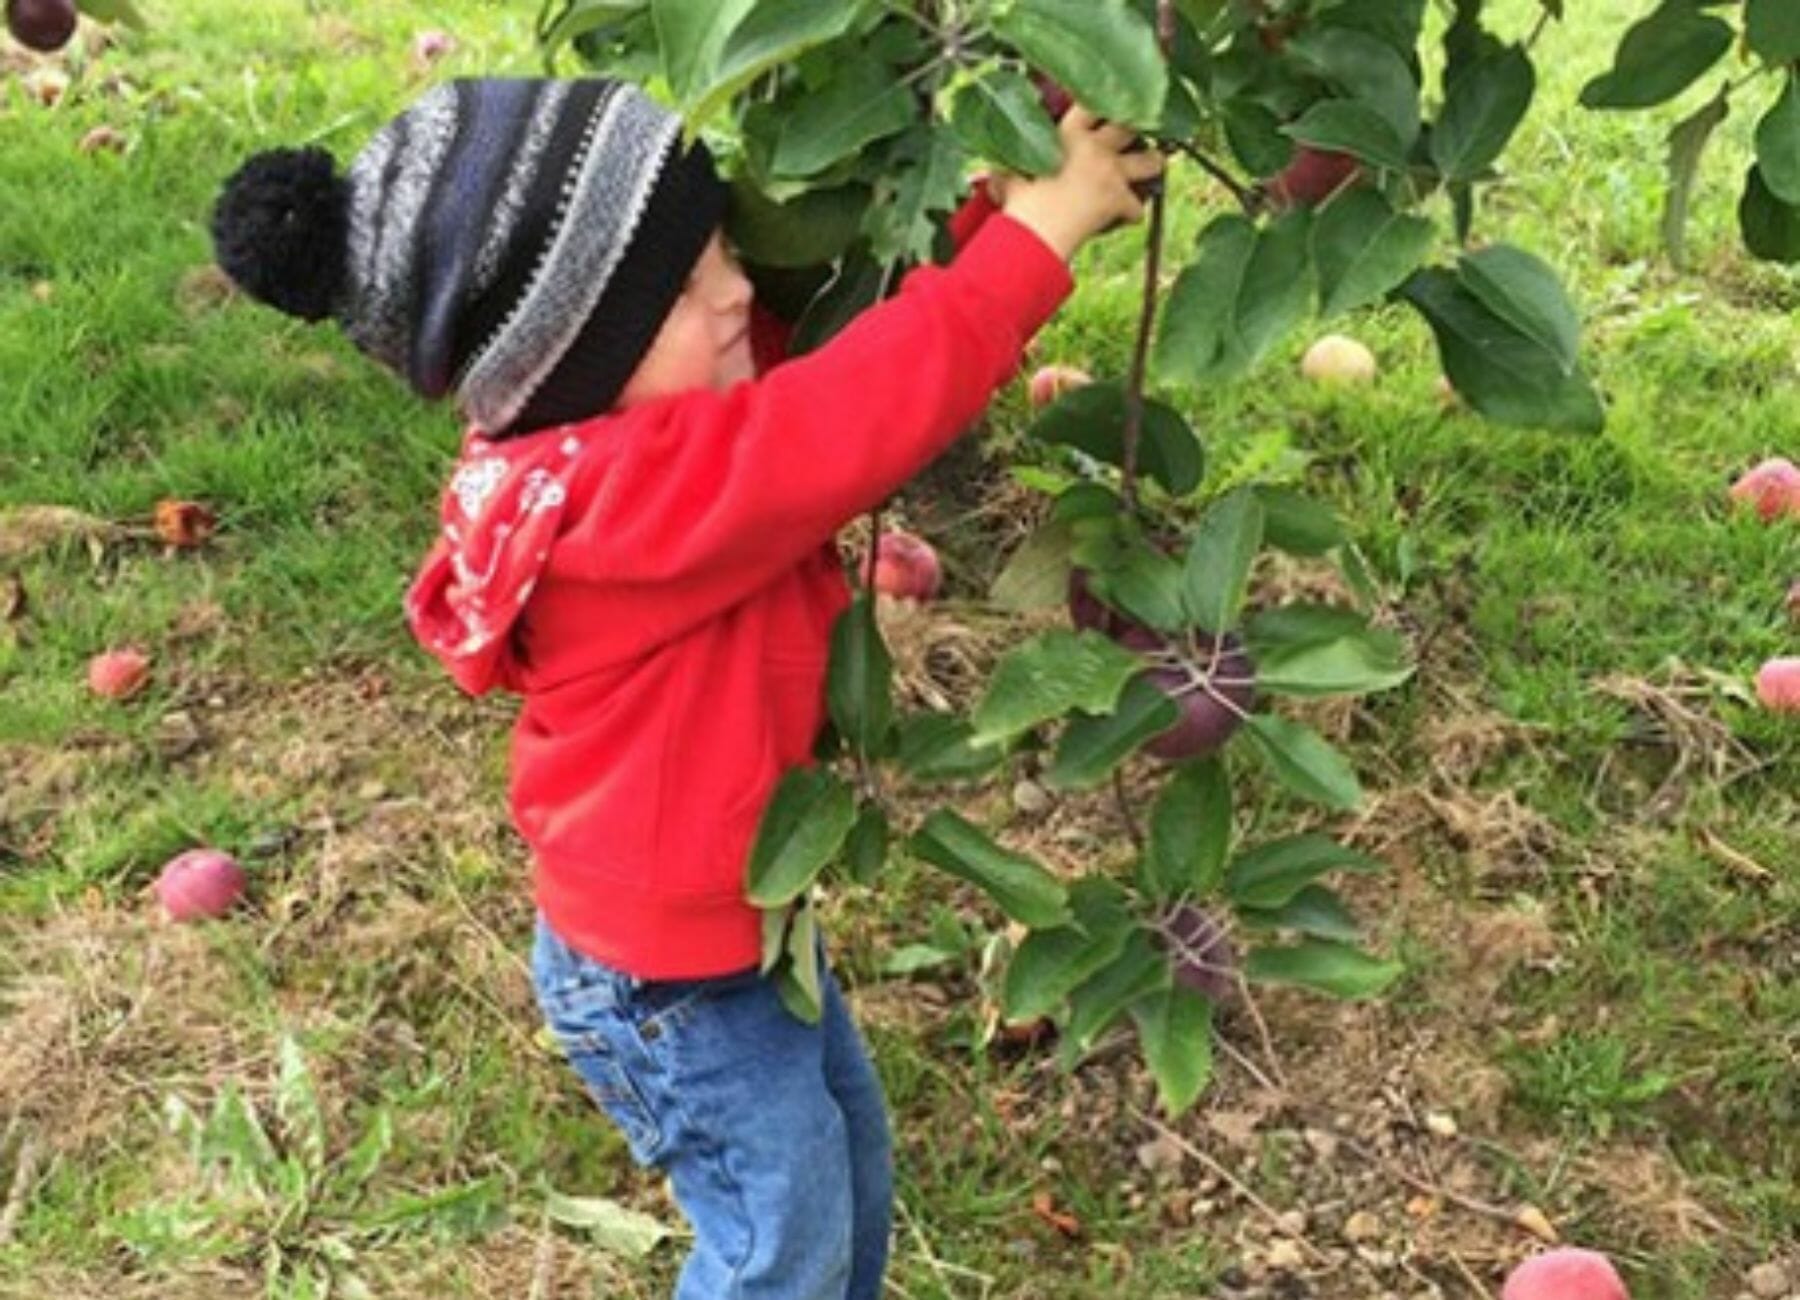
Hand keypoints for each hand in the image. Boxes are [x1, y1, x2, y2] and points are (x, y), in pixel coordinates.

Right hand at [999, 106, 1166, 260]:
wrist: (1035, 233)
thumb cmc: (1016, 203)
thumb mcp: (1006, 174)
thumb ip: (1007, 164)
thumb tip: (993, 171)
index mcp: (1068, 133)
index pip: (1091, 103)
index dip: (1101, 101)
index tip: (1107, 101)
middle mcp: (1096, 147)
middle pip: (1131, 125)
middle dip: (1138, 125)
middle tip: (1138, 130)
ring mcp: (1112, 173)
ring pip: (1151, 160)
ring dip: (1152, 164)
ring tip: (1151, 165)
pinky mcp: (1120, 201)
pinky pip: (1138, 207)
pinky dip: (1133, 213)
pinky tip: (1125, 216)